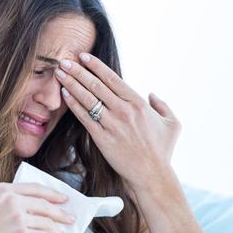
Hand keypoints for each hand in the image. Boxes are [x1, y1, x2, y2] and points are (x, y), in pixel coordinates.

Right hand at [0, 182, 75, 232]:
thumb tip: (18, 202)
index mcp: (2, 190)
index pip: (34, 188)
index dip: (51, 193)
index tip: (62, 199)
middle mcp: (11, 200)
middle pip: (44, 204)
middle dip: (60, 212)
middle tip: (70, 217)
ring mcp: (17, 217)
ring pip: (46, 222)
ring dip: (60, 229)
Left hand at [54, 52, 181, 192]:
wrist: (152, 176)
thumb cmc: (162, 151)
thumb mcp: (172, 124)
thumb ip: (162, 105)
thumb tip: (151, 94)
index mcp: (139, 103)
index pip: (113, 79)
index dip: (96, 66)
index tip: (84, 56)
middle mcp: (124, 111)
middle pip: (96, 85)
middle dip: (78, 71)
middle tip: (64, 60)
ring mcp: (113, 124)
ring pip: (88, 99)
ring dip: (72, 84)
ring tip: (60, 73)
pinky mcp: (102, 139)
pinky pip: (85, 118)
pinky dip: (74, 105)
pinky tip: (65, 95)